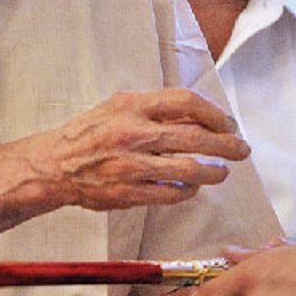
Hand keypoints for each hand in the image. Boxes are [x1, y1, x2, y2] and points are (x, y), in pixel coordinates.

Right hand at [19, 89, 251, 211]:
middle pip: (195, 137)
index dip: (214, 113)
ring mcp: (130, 165)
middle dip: (226, 145)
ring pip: (188, 169)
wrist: (53, 166)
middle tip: (242, 150)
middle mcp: (132, 132)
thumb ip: (158, 110)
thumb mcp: (120, 108)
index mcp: (131, 105)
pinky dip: (188, 191)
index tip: (227, 124)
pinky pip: (171, 193)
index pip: (186, 101)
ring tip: (222, 172)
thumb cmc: (91, 133)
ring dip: (213, 172)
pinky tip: (192, 187)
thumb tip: (204, 118)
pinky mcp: (127, 193)